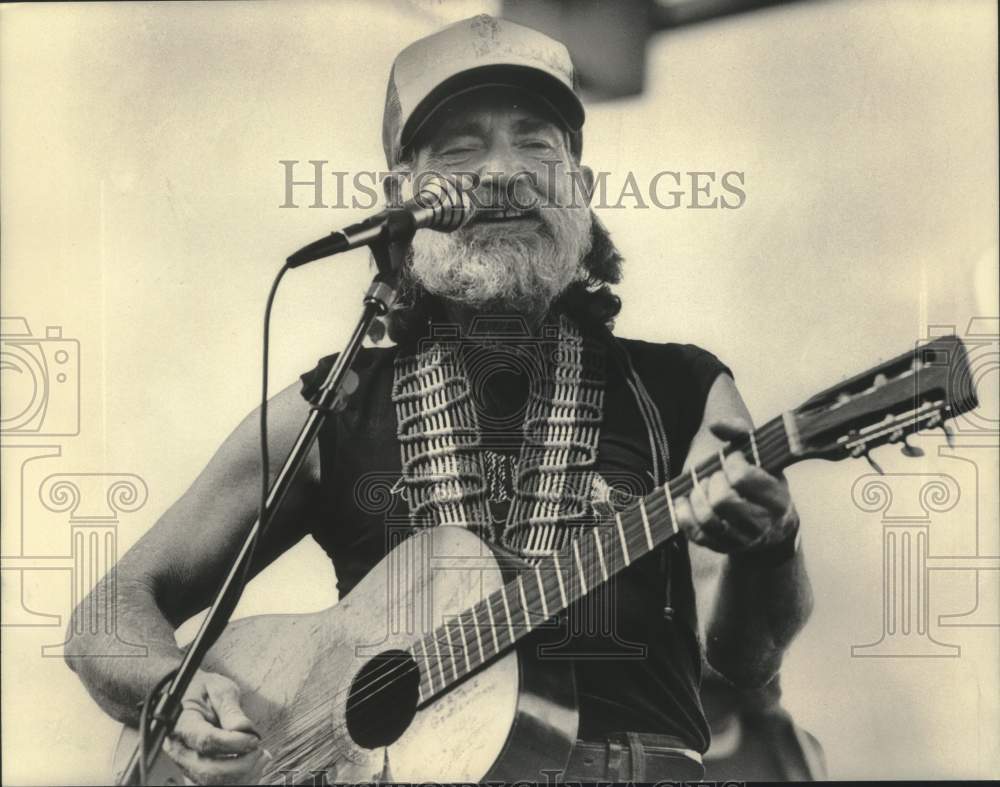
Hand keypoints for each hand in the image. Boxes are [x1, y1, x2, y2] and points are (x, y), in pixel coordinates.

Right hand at [163, 670, 269, 784]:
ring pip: (212, 783)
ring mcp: (186, 764)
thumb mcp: (219, 689)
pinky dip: (239, 779)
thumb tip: (242, 728)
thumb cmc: (203, 690)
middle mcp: (180, 749)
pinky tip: (254, 765)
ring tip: (261, 757)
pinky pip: (216, 784)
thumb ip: (229, 709)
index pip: (207, 741)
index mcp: (183, 724)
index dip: (234, 743)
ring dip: (242, 774)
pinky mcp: (197, 772)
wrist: (188, 697)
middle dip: (240, 765)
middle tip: (258, 750)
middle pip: (208, 770)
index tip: (254, 739)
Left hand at [676, 418, 799, 554]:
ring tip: (701, 487)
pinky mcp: (722, 548)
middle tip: (716, 476)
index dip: (731, 463)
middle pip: (722, 500)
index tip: (732, 459)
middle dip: (712, 482)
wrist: (773, 531)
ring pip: (708, 518)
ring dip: (697, 497)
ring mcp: (742, 540)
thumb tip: (715, 425)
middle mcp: (762, 524)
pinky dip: (684, 514)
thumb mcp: (763, 458)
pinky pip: (696, 533)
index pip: (743, 478)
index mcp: (778, 499)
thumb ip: (741, 434)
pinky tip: (685, 500)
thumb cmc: (763, 484)